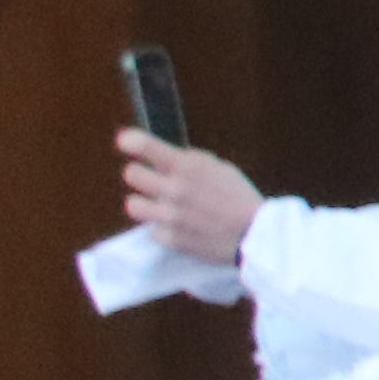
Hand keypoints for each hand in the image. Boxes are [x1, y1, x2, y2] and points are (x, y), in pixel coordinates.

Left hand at [119, 129, 262, 264]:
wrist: (254, 234)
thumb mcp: (219, 169)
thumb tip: (165, 160)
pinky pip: (152, 230)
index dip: (132, 142)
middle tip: (150, 181)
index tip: (124, 140)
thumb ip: (190, 163)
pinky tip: (178, 227)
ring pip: (133, 204)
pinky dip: (162, 229)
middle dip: (140, 175)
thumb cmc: (239, 198)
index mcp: (188, 167)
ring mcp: (169, 216)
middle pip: (132, 175)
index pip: (149, 148)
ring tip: (158, 206)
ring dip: (143, 203)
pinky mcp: (169, 239)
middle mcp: (174, 189)